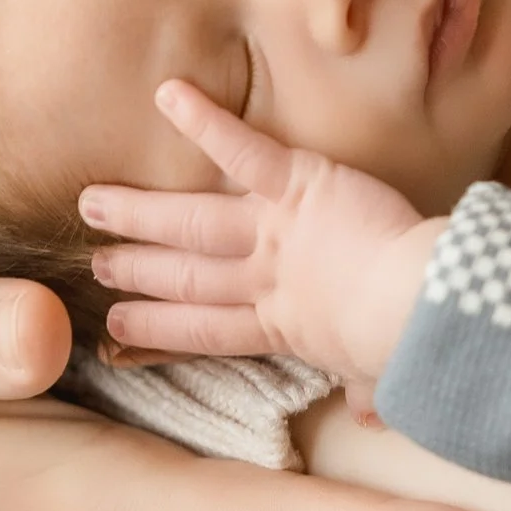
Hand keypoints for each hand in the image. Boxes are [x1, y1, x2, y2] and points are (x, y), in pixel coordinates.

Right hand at [80, 80, 441, 382]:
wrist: (418, 310)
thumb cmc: (406, 344)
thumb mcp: (382, 373)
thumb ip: (369, 387)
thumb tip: (370, 415)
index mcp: (283, 327)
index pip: (206, 330)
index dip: (159, 329)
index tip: (118, 329)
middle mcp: (264, 279)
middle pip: (187, 274)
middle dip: (137, 269)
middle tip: (94, 264)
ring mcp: (273, 231)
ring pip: (193, 220)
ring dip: (140, 211)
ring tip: (92, 202)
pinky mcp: (295, 185)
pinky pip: (243, 150)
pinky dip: (204, 122)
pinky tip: (167, 95)